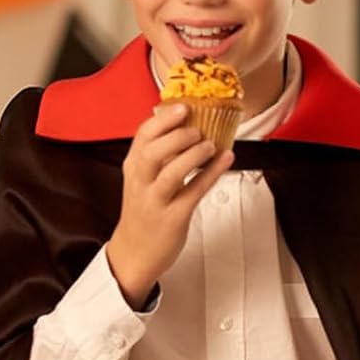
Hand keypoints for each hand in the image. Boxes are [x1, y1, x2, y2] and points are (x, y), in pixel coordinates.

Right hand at [105, 103, 233, 306]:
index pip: (142, 136)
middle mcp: (141, 183)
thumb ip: (157, 155)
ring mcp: (155, 201)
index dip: (162, 119)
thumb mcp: (141, 179)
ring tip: (209, 145)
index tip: (182, 107)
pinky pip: (193, 192)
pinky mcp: (173, 218)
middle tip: (197, 128)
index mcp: (133, 168)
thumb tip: (182, 126)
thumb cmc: (143, 212)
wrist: (134, 252)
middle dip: (176, 135)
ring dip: (193, 155)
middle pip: (152, 152)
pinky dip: (211, 174)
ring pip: (170, 173)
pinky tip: (225, 159)